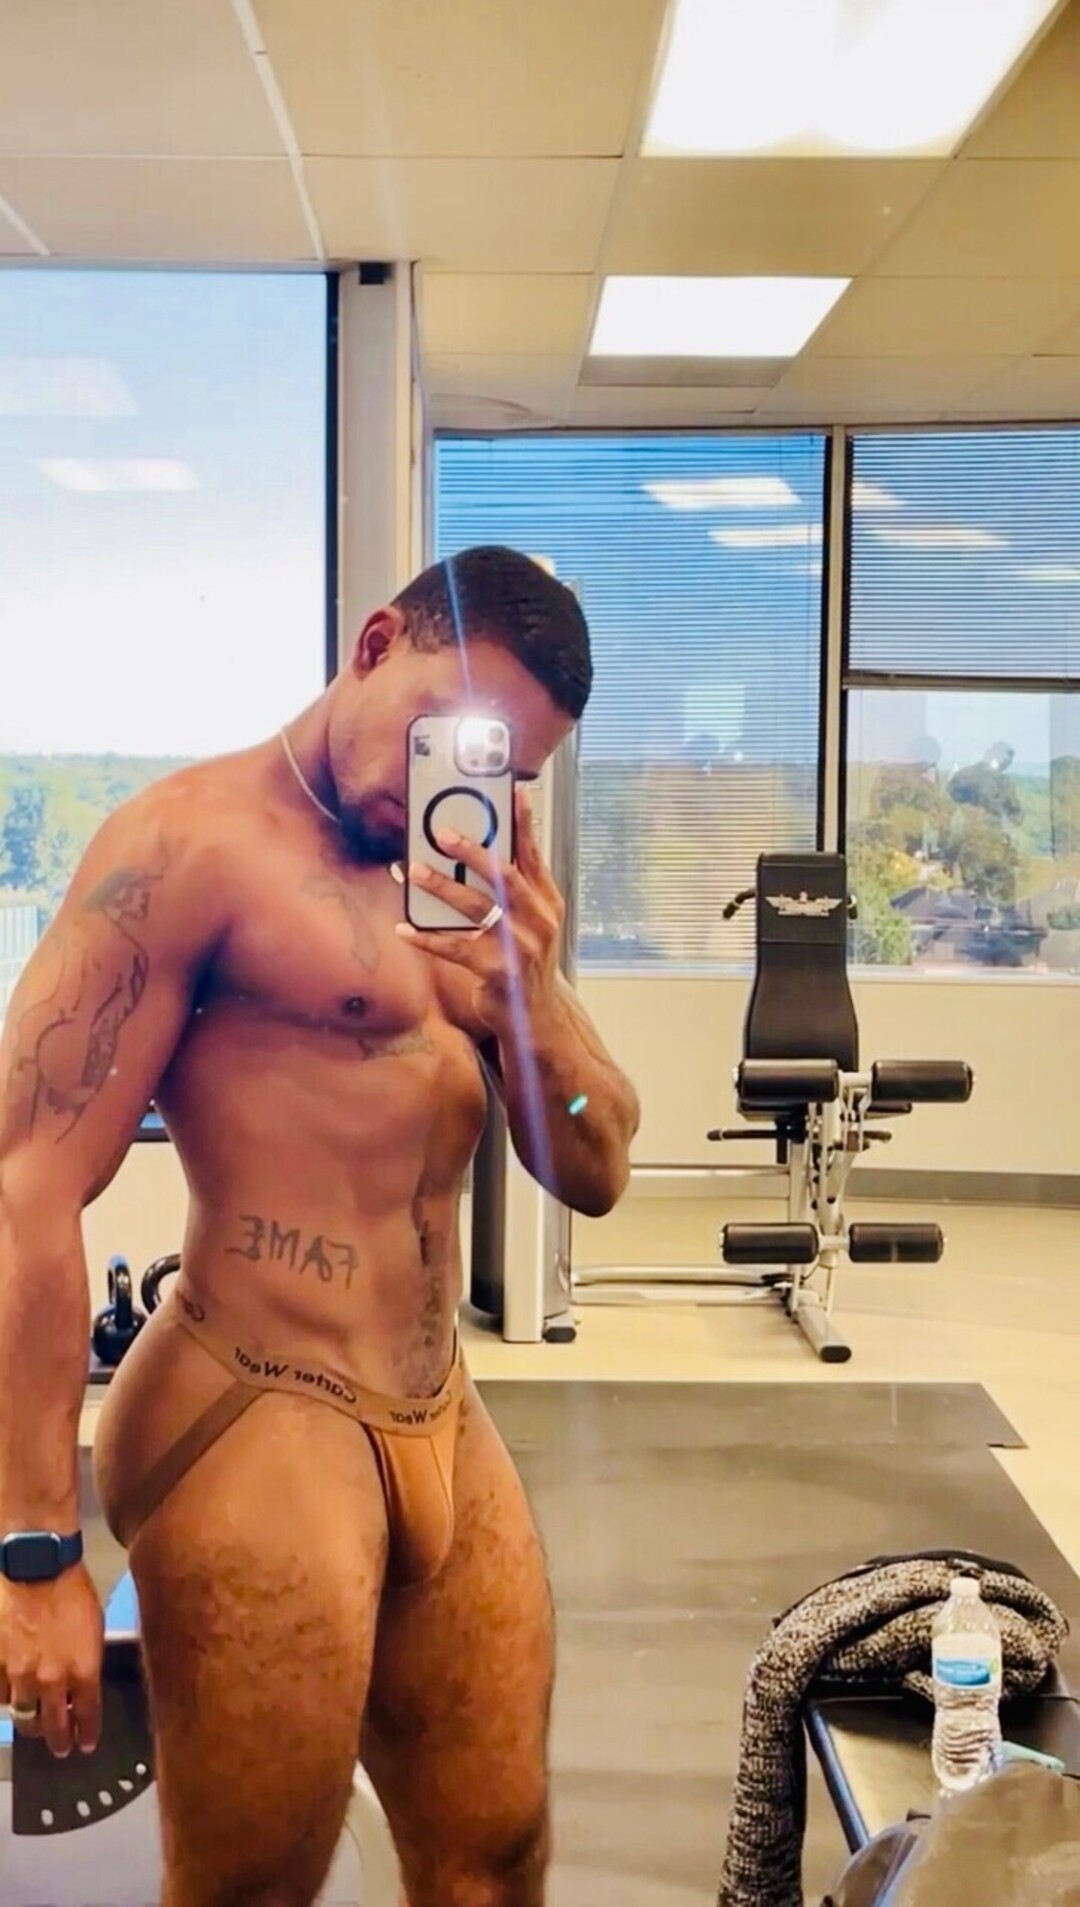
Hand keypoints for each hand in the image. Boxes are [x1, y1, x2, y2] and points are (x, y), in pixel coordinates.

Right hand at [0, 1563, 103, 1756]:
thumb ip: (86, 1660)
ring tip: (32, 1722)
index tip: (84, 1744)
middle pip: (53, 1725)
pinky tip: (10, 1696)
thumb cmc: (72, 1588)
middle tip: (60, 1747)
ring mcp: (19, 1675)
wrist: (36, 1565)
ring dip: (30, 1720)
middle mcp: (51, 1680)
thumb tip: (81, 1682)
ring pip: (22, 1715)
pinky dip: (6, 1698)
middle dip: (58, 1739)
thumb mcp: (93, 1626)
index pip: (88, 1715)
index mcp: (83, 1669)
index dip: (86, 1734)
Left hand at [396, 786, 564, 1032]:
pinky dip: (427, 938)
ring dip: (441, 886)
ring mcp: (520, 946)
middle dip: (472, 851)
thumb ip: (516, 890)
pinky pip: (455, 947)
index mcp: (547, 902)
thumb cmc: (525, 961)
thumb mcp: (531, 922)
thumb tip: (483, 852)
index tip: (514, 793)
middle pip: (504, 875)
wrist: (536, 1016)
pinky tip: (404, 929)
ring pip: (476, 907)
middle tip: (441, 834)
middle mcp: (538, 920)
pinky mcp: (498, 972)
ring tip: (412, 871)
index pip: (533, 855)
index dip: (523, 824)